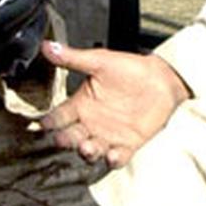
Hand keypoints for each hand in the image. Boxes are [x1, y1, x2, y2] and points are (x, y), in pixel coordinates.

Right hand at [40, 43, 190, 167]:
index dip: (49, 121)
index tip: (44, 124)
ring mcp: (107, 135)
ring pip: (91, 150)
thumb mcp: (99, 61)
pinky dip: (114, 159)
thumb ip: (72, 58)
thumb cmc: (129, 68)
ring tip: (86, 147)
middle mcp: (90, 123)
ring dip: (87, 152)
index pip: (58, 117)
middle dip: (64, 141)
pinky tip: (113, 154)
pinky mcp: (127, 144)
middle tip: (61, 139)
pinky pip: (117, 157)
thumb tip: (47, 46)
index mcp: (80, 104)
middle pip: (70, 138)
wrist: (161, 78)